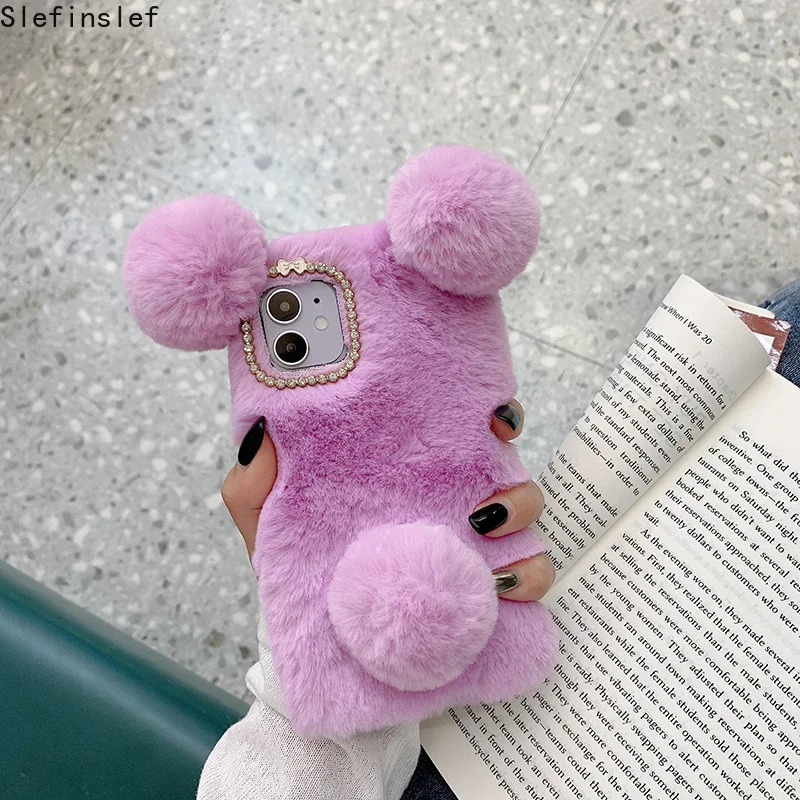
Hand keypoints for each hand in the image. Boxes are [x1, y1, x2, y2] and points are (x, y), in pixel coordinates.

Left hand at [221, 400, 554, 601]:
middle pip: (506, 466)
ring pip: (527, 513)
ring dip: (523, 514)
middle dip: (511, 468)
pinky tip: (503, 583)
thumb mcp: (264, 524)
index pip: (458, 427)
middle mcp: (446, 499)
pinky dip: (531, 574)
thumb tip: (263, 437)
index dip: (487, 412)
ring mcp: (470, 544)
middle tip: (483, 494)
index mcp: (406, 472)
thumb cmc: (294, 570)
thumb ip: (254, 485)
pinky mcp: (482, 590)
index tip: (492, 416)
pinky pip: (528, 576)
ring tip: (485, 530)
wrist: (309, 644)